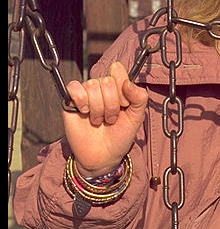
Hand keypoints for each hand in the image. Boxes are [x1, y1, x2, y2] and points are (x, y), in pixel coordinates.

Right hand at [63, 62, 147, 176]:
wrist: (103, 157)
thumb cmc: (119, 137)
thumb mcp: (136, 118)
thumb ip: (139, 98)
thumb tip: (127, 83)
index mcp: (118, 89)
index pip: (118, 72)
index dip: (123, 89)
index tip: (125, 105)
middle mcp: (101, 89)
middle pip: (106, 81)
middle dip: (111, 104)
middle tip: (111, 118)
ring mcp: (86, 94)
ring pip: (92, 85)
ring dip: (98, 108)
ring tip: (99, 120)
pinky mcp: (70, 101)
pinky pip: (73, 87)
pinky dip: (81, 100)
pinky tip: (85, 112)